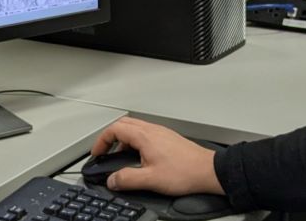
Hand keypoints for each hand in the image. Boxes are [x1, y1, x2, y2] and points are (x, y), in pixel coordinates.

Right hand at [89, 117, 224, 195]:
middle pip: (123, 124)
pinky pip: (145, 133)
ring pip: (135, 128)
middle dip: (110, 137)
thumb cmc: (185, 172)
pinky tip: (139, 157)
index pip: (115, 129)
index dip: (102, 140)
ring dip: (123, 139)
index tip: (97, 152)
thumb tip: (112, 180)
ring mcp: (161, 132)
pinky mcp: (168, 138)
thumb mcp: (150, 179)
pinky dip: (135, 141)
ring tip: (120, 156)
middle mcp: (152, 130)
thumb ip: (127, 179)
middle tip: (104, 152)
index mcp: (144, 136)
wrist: (208, 171)